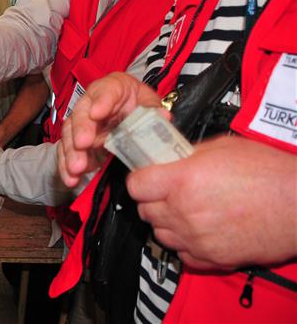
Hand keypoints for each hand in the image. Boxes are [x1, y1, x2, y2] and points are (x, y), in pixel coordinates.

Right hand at [58, 72, 163, 186]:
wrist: (130, 117)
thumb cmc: (137, 105)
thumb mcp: (149, 103)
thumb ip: (153, 110)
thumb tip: (162, 116)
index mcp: (112, 88)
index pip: (106, 91)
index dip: (101, 102)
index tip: (97, 113)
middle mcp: (91, 104)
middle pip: (81, 113)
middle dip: (81, 130)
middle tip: (83, 144)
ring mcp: (82, 124)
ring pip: (70, 134)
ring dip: (71, 152)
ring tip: (76, 167)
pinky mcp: (77, 143)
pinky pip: (67, 153)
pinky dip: (66, 166)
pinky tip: (70, 178)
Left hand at [127, 135, 296, 269]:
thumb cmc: (269, 173)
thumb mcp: (222, 148)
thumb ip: (187, 155)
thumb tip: (170, 159)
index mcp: (183, 181)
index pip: (135, 186)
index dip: (140, 179)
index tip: (147, 176)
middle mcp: (184, 212)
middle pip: (144, 210)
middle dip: (153, 199)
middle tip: (169, 190)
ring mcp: (197, 238)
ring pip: (159, 233)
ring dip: (166, 221)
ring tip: (186, 209)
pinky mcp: (212, 258)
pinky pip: (181, 253)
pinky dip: (185, 242)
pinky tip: (199, 228)